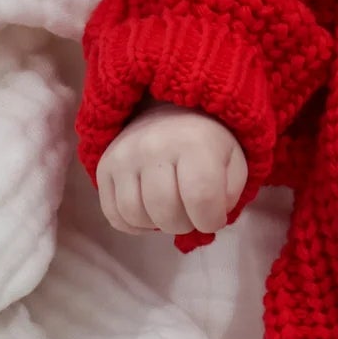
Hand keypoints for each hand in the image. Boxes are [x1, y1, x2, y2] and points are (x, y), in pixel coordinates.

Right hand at [96, 101, 248, 235]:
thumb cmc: (208, 142)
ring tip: (171, 211)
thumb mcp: (233, 161)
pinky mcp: (104, 167)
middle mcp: (153, 146)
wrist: (170, 113)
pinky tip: (149, 213)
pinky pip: (114, 214)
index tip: (213, 219)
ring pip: (136, 215)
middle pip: (166, 212)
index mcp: (194, 141)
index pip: (201, 198)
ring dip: (158, 225)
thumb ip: (230, 192)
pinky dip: (134, 224)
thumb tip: (207, 217)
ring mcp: (123, 156)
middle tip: (191, 214)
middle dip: (184, 225)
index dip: (211, 221)